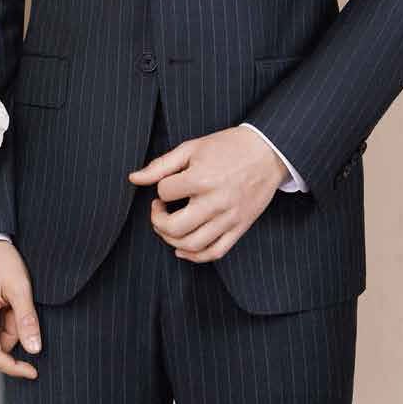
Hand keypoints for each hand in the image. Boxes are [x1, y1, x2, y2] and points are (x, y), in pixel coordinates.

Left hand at [129, 126, 286, 262]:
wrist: (267, 152)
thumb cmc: (228, 147)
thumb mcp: (192, 148)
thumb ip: (161, 165)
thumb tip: (134, 178)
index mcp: (202, 178)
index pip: (165, 193)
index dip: (161, 189)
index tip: (168, 184)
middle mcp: (215, 202)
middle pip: (174, 227)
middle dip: (158, 222)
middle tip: (158, 210)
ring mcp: (229, 218)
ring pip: (192, 245)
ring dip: (171, 240)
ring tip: (169, 226)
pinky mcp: (240, 228)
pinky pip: (215, 252)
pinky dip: (195, 256)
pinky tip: (182, 249)